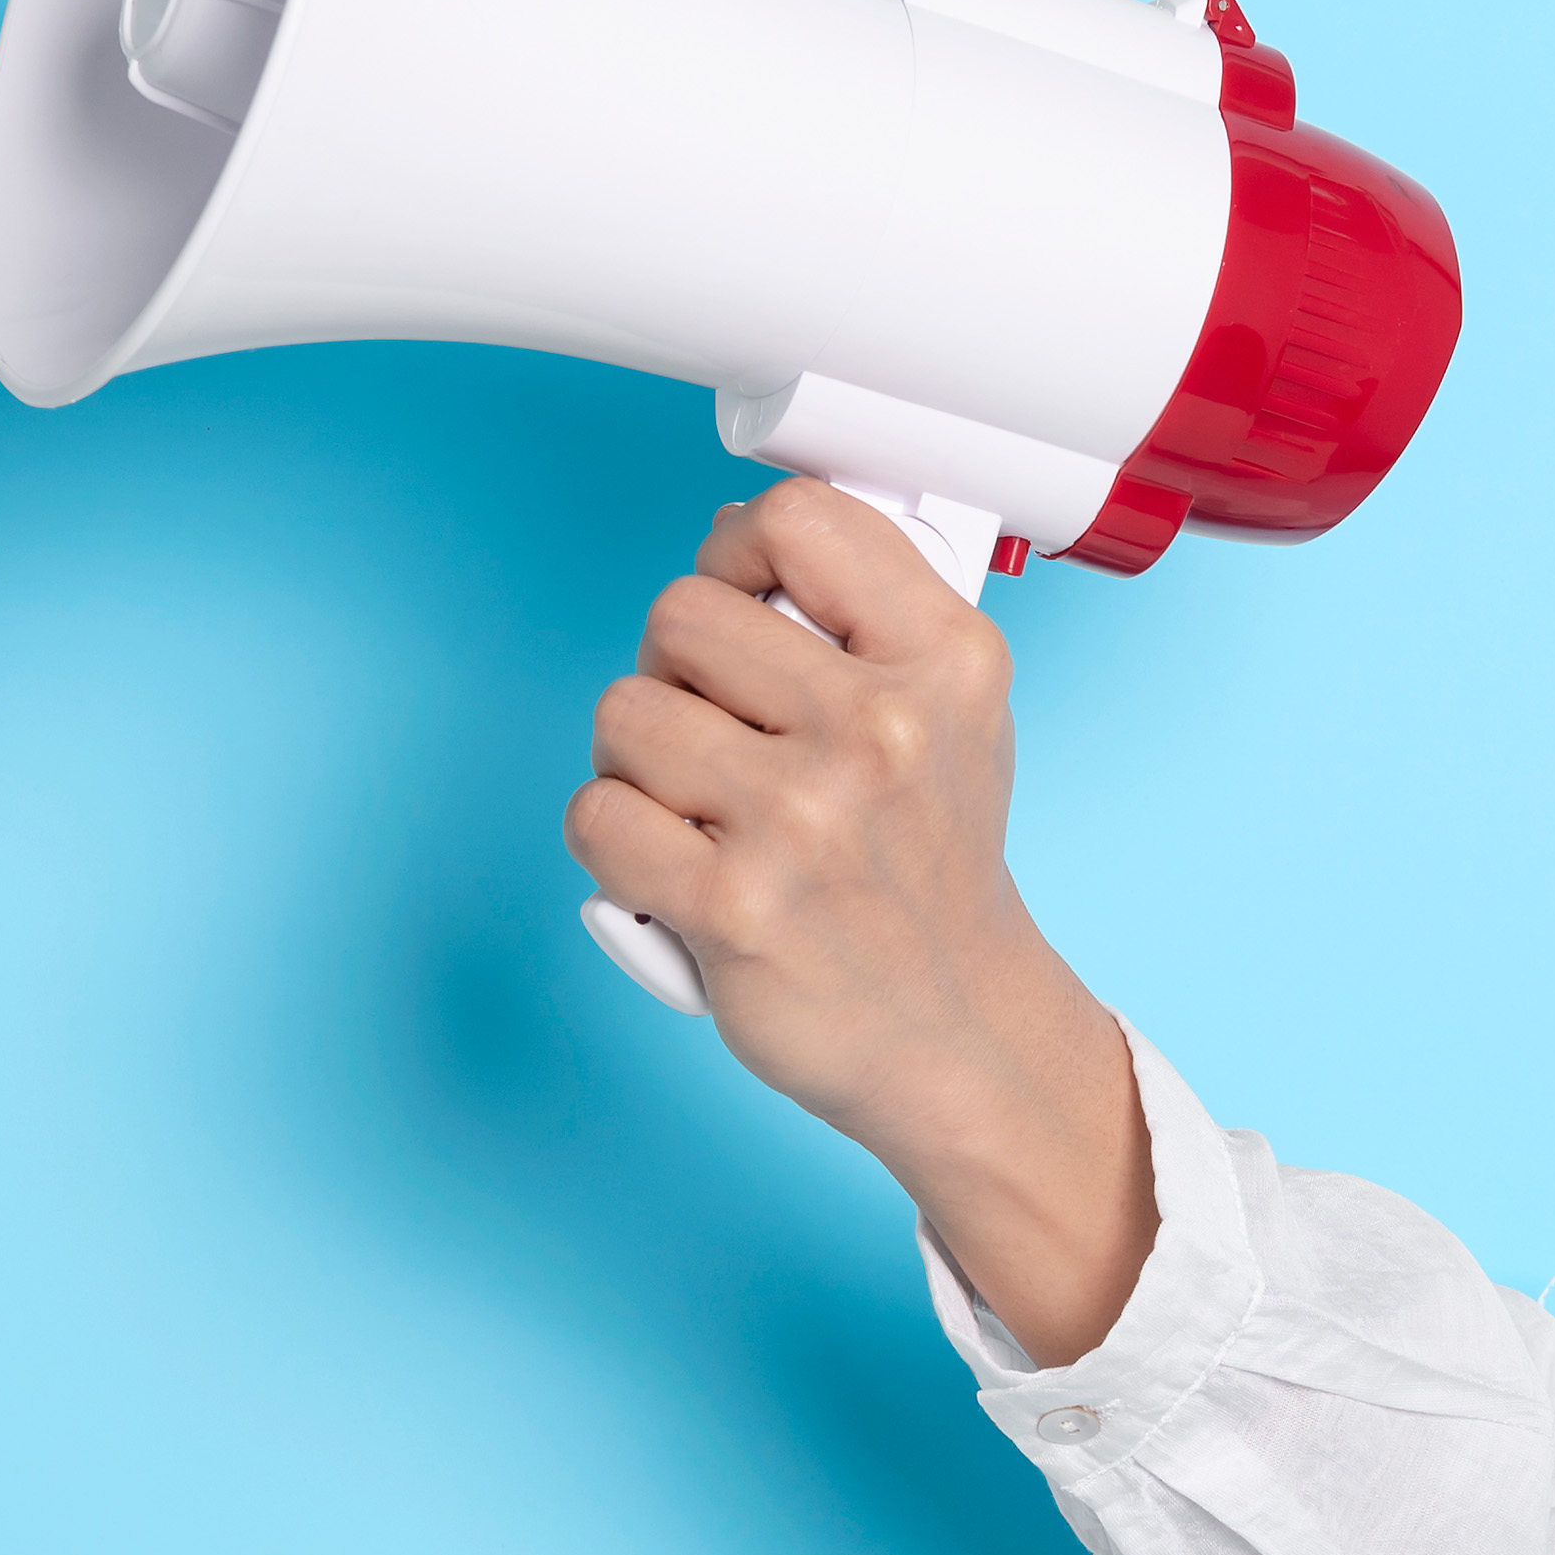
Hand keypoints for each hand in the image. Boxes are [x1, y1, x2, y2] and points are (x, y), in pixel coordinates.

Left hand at [562, 479, 1156, 1358]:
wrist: (958, 1033)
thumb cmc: (929, 867)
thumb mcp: (953, 716)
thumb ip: (862, 618)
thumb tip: (732, 536)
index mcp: (944, 660)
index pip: (795, 520)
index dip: (735, 552)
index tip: (741, 602)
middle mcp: (881, 730)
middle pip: (679, 614)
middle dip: (675, 671)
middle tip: (716, 735)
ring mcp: (803, 819)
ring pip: (623, 711)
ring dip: (636, 761)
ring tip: (698, 807)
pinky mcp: (732, 905)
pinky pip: (596, 814)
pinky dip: (614, 840)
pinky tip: (673, 865)